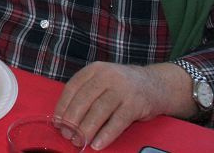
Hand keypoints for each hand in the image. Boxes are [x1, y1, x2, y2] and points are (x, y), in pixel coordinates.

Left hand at [55, 62, 196, 149]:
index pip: (72, 88)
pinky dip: (106, 134)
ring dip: (87, 129)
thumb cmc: (122, 86)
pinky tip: (98, 144)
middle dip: (72, 120)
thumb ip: (85, 92)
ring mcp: (122, 89)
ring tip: (79, 141)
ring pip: (99, 111)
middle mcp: (107, 76)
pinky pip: (117, 122)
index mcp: (94, 69)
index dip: (63, 106)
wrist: (156, 84)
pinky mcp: (135, 104)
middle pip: (84, 100)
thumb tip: (64, 117)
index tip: (57, 122)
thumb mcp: (102, 80)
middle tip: (67, 135)